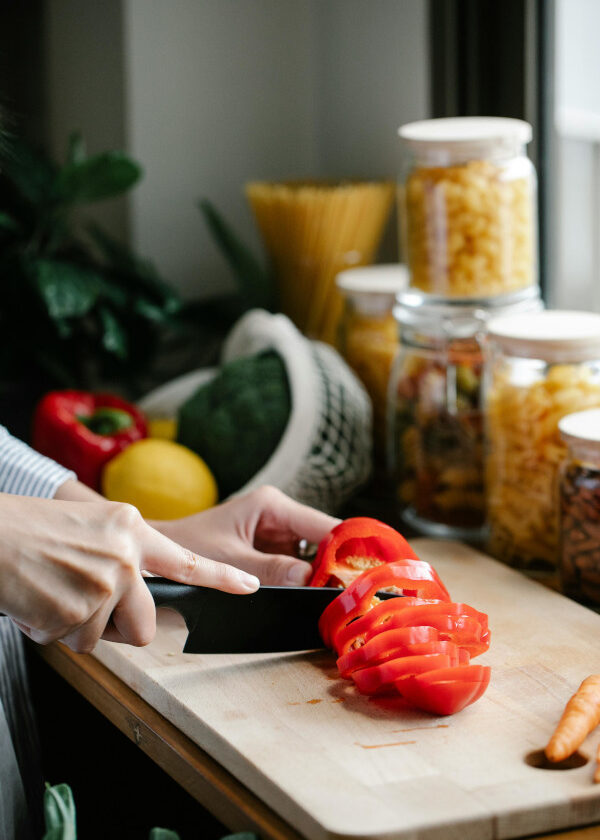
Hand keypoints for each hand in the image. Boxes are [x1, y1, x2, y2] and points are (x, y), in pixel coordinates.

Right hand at [0, 493, 258, 652]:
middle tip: (86, 608)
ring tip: (52, 594)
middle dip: (120, 627)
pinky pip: (74, 643)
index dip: (222, 577)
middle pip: (147, 623)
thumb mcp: (89, 526)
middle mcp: (126, 556)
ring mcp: (105, 583)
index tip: (250, 586)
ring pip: (104, 638)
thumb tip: (136, 593)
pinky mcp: (80, 610)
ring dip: (77, 627)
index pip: (186, 559)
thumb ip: (122, 554)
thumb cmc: (30, 530)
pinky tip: (38, 602)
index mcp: (131, 529)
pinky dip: (53, 631)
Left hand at [154, 486, 339, 585]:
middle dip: (339, 566)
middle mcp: (279, 515)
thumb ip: (270, 571)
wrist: (156, 555)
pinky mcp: (271, 551)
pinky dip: (309, 582)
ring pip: (315, 556)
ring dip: (326, 576)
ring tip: (343, 600)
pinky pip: (299, 566)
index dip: (348, 549)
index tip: (366, 575)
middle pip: (325, 541)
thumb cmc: (185, 548)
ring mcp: (276, 533)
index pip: (324, 525)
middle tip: (357, 595)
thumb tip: (311, 580)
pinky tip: (320, 599)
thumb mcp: (229, 561)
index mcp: (271, 505)